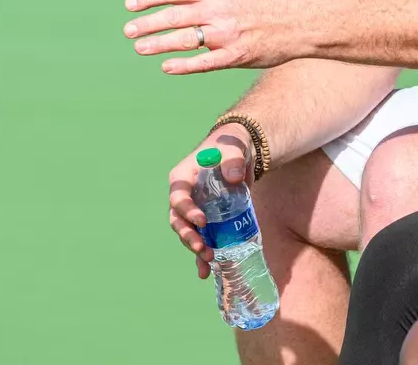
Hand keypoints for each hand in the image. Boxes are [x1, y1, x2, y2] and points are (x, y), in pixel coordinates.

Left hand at [123, 0, 301, 73]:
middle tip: (128, 30)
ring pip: (184, 39)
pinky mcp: (237, 55)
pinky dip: (184, 64)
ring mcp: (227, 34)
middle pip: (174, 15)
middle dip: (147, 23)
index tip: (130, 5)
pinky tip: (167, 67)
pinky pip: (205, 62)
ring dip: (158, 44)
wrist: (301, 20)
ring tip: (139, 48)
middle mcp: (219, 10)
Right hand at [169, 123, 254, 278]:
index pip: (178, 197)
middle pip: (178, 220)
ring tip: (210, 261)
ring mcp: (194, 209)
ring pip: (188, 233)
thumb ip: (232, 159)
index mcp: (183, 177)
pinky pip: (202, 239)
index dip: (186, 210)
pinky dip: (203, 256)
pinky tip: (207, 272)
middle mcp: (184, 196)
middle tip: (202, 248)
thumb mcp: (233, 147)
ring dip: (196, 248)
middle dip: (188, 236)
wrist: (239, 153)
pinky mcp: (207, 219)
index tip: (202, 221)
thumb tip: (233, 176)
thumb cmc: (231, 146)